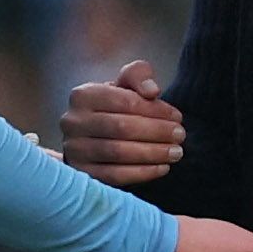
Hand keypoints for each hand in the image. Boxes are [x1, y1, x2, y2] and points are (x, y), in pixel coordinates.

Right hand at [62, 59, 184, 188]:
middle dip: (157, 132)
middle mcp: (72, 122)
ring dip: (152, 153)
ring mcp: (73, 150)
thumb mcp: (125, 84)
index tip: (178, 117)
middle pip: (122, 127)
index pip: (124, 101)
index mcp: (83, 95)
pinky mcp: (81, 174)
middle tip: (180, 136)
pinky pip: (114, 176)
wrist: (93, 135)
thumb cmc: (115, 106)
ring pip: (118, 153)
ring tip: (175, 152)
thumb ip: (139, 75)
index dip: (155, 109)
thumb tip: (152, 90)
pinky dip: (142, 173)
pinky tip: (162, 168)